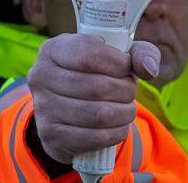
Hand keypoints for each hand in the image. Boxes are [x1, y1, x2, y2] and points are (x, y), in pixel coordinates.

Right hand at [26, 33, 160, 163]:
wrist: (65, 110)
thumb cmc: (95, 75)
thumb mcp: (115, 56)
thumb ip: (139, 53)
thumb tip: (147, 68)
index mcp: (52, 49)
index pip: (89, 53)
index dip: (118, 63)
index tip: (128, 69)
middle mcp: (40, 75)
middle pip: (97, 87)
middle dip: (125, 91)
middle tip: (129, 92)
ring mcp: (43, 106)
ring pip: (98, 114)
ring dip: (123, 113)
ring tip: (126, 109)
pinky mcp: (51, 134)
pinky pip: (95, 137)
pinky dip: (116, 133)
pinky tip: (118, 126)